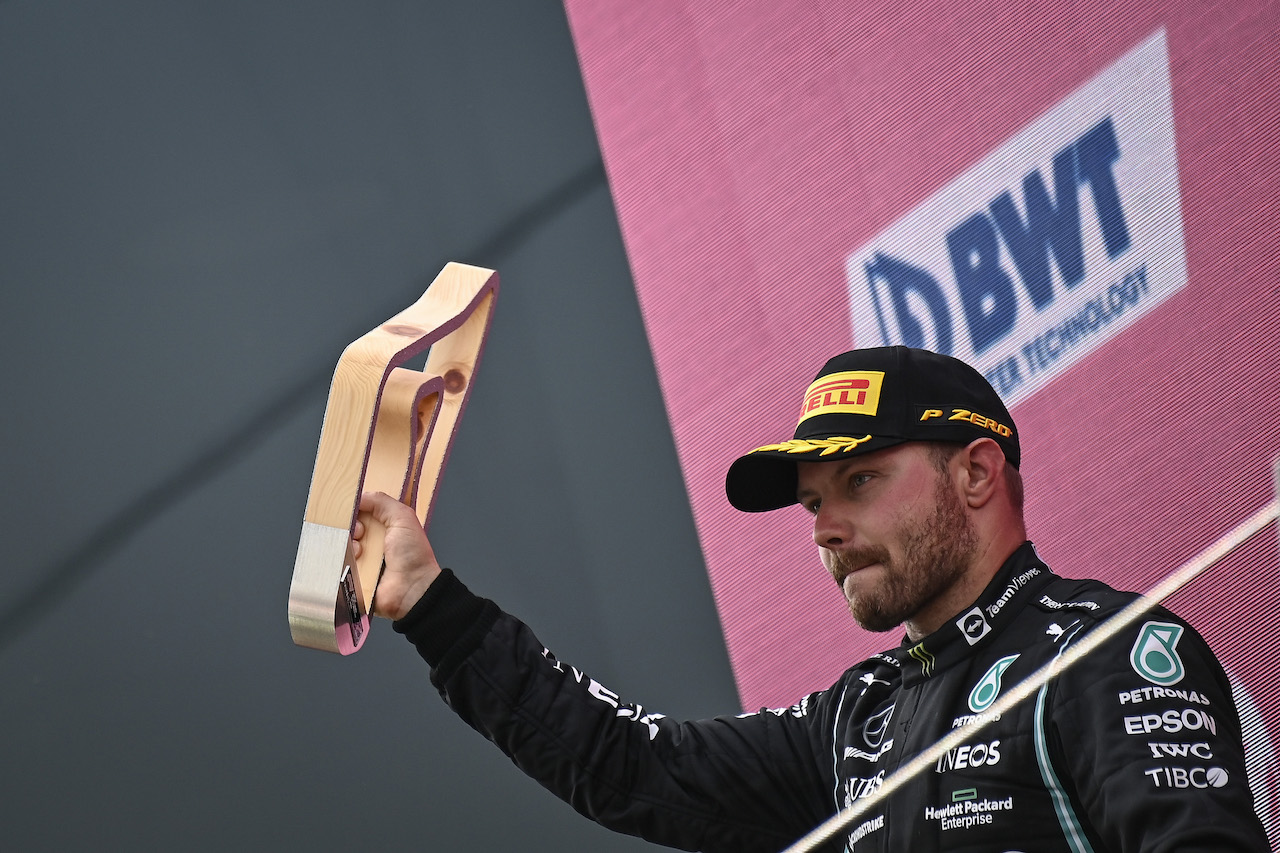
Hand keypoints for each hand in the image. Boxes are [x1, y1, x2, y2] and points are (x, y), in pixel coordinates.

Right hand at [354, 491, 442, 620]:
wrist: (412, 589)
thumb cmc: (413, 555)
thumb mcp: (403, 518)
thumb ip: (382, 502)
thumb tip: (360, 496)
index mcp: (385, 528)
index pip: (361, 512)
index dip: (357, 509)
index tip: (356, 510)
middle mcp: (372, 542)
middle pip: (348, 526)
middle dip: (351, 526)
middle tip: (361, 533)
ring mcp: (362, 559)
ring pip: (341, 544)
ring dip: (348, 544)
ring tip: (360, 551)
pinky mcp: (353, 575)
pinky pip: (337, 563)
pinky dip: (342, 559)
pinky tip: (354, 561)